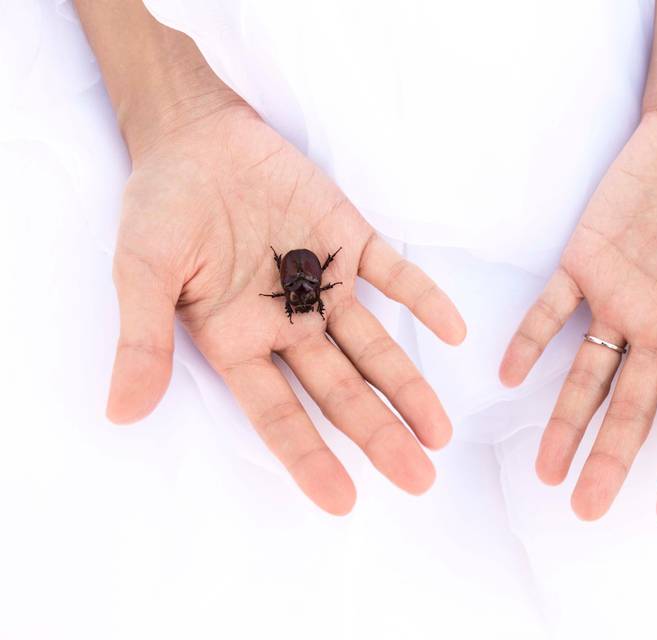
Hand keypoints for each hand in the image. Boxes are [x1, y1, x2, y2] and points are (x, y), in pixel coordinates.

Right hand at [107, 101, 465, 514]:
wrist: (195, 135)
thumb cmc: (161, 207)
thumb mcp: (141, 272)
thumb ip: (141, 338)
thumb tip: (122, 412)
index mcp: (237, 341)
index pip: (278, 413)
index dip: (309, 457)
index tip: (344, 501)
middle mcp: (288, 325)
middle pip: (339, 390)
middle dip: (377, 434)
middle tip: (419, 480)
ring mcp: (325, 285)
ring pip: (373, 345)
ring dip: (406, 384)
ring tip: (440, 431)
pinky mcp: (351, 241)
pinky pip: (393, 275)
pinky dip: (423, 297)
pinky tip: (454, 331)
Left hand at [499, 109, 656, 526]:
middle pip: (632, 408)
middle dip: (611, 458)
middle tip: (587, 510)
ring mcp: (618, 298)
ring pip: (587, 373)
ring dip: (566, 419)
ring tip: (547, 470)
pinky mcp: (584, 263)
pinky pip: (551, 310)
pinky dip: (531, 340)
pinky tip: (510, 376)